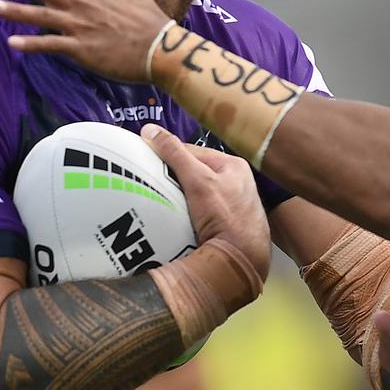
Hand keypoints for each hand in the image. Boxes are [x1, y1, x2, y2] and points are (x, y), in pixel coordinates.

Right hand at [140, 123, 270, 281]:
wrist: (243, 260)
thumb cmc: (225, 215)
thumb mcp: (198, 180)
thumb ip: (175, 154)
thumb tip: (149, 129)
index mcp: (233, 165)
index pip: (193, 151)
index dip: (169, 154)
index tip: (146, 159)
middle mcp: (236, 183)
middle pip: (195, 174)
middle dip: (174, 178)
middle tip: (150, 183)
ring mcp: (233, 206)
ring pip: (197, 195)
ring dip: (179, 198)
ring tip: (159, 201)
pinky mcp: (228, 226)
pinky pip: (201, 213)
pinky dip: (188, 214)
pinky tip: (177, 220)